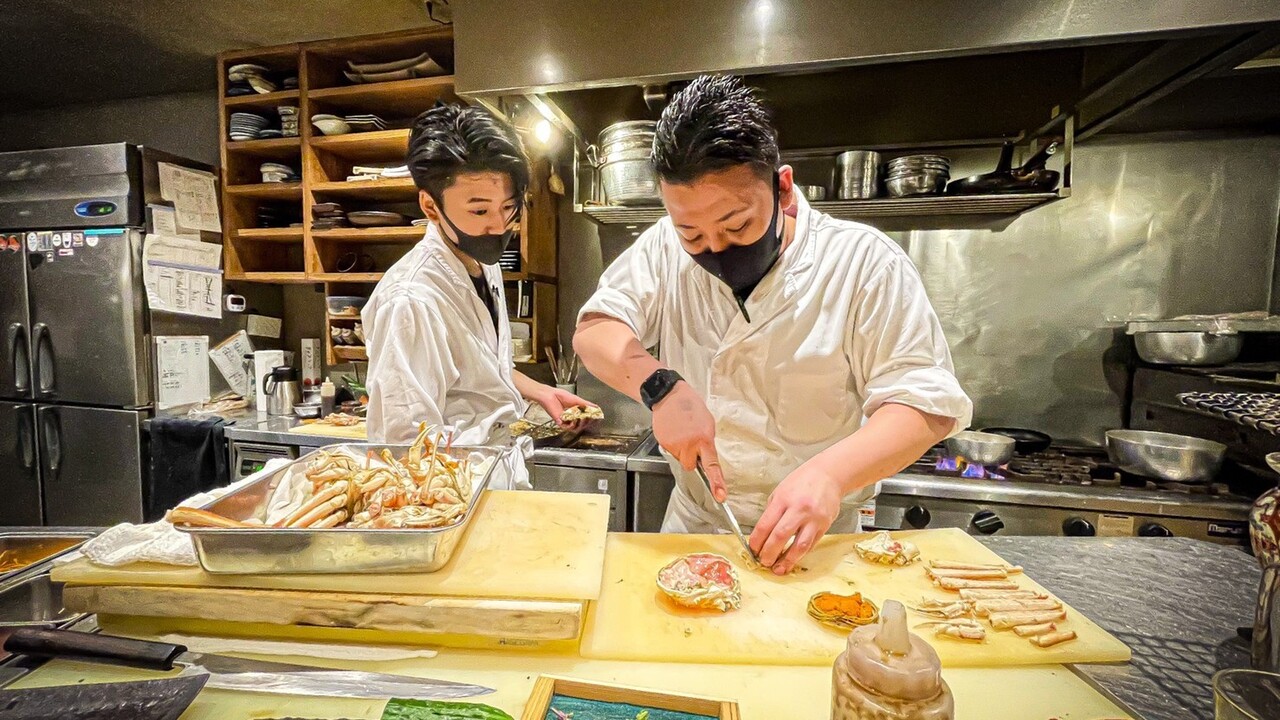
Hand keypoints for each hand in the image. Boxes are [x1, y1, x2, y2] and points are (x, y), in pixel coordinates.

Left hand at [533, 386, 597, 430]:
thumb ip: (586, 404)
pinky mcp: (559, 422)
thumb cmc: (559, 395)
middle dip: (587, 422)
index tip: (596, 417)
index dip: (590, 418)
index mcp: (575, 411)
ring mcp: (565, 420)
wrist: (549, 395)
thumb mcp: (576, 399)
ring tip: (583, 419)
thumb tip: (596, 407)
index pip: (585, 417)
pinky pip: (567, 427)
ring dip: (580, 424)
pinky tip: (574, 420)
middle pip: (581, 424)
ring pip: (575, 428)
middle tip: (590, 418)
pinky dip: (572, 425)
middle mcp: (570, 417)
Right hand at [651, 381, 725, 501]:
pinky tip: (674, 431)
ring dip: (682, 450)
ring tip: (682, 432)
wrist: (670, 396)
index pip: (712, 465)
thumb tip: (705, 455)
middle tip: (691, 443)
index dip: (717, 482)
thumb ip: (707, 442)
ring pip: (680, 459)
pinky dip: (673, 444)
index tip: (720, 495)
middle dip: (691, 459)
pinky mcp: (664, 443)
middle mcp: (689, 445)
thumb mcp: (707, 423)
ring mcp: (675, 445)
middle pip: (690, 466)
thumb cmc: (691, 407)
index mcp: (704, 440)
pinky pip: (671, 451)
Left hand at [749, 463, 842, 574]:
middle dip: (769, 553)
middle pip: (780, 537)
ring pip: (799, 546)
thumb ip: (772, 512)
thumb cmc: (802, 481)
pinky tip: (793, 559)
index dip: (757, 541)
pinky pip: (811, 544)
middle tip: (763, 562)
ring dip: (787, 560)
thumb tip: (762, 534)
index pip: (765, 525)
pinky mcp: (824, 526)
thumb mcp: (780, 491)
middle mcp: (799, 509)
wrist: (829, 475)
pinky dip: (800, 554)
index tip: (753, 549)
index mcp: (783, 499)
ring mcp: (814, 519)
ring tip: (778, 569)